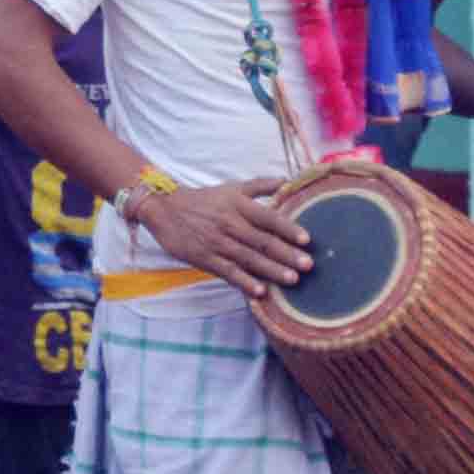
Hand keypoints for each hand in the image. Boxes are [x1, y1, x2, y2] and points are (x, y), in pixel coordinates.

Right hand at [128, 172, 314, 295]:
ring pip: (249, 258)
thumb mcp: (232, 188)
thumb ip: (260, 186)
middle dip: (287, 254)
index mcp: (239, 205)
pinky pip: (228, 272)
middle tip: (308, 265)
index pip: (268, 217)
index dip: (288, 228)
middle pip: (262, 240)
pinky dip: (244, 281)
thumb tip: (288, 181)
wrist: (164, 209)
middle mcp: (230, 223)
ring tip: (292, 280)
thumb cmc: (203, 200)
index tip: (306, 239)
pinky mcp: (205, 258)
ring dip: (271, 270)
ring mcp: (218, 242)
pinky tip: (259, 292)